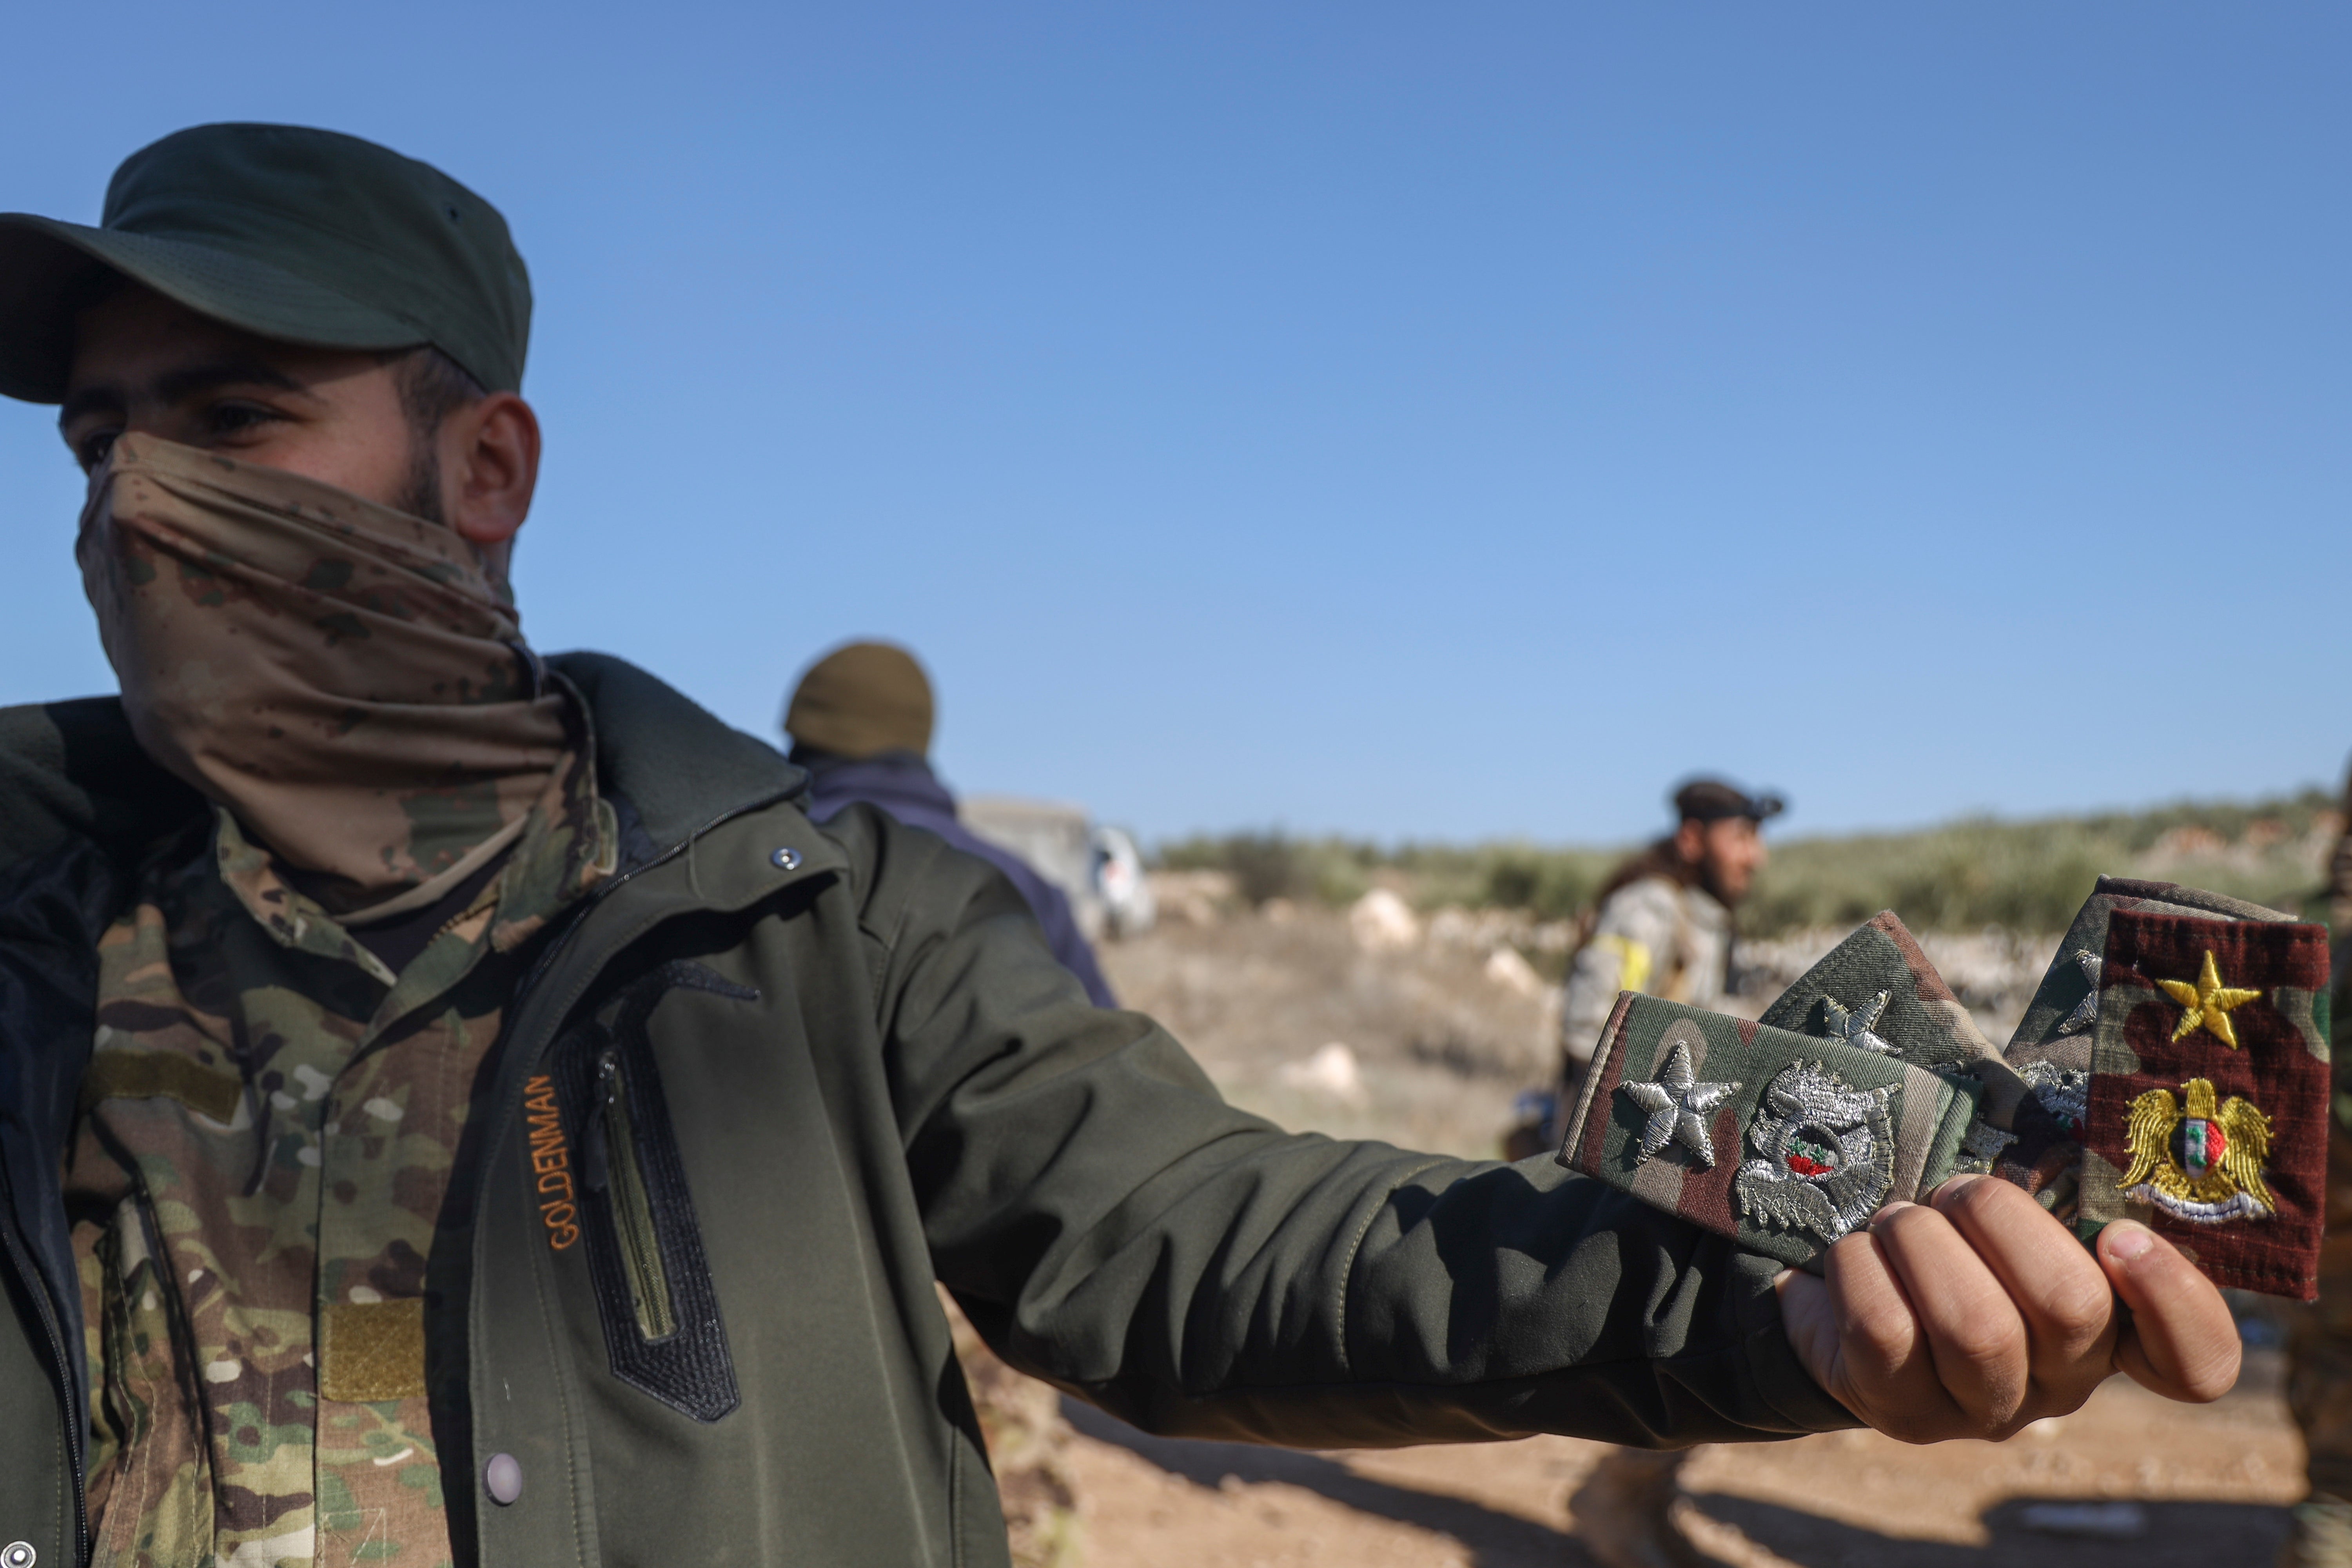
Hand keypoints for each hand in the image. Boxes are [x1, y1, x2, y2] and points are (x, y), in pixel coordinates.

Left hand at [1775, 1174, 2239, 1442]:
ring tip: (1897, 1221)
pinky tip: (1858, 1255)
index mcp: (2112, 1327)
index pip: (2197, 1361)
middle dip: (1998, 1215)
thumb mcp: (2006, 1204)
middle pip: (2071, 1305)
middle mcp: (2061, 1381)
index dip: (2175, 1300)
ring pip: (1974, 1324)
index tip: (2123, 1236)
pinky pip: (1885, 1330)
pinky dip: (1862, 1267)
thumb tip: (2035, 1079)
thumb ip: (2049, 1173)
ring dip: (1921, 1239)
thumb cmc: (1946, 1233)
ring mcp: (1984, 1409)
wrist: (1845, 1293)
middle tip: (1953, 1190)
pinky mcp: (1904, 1412)